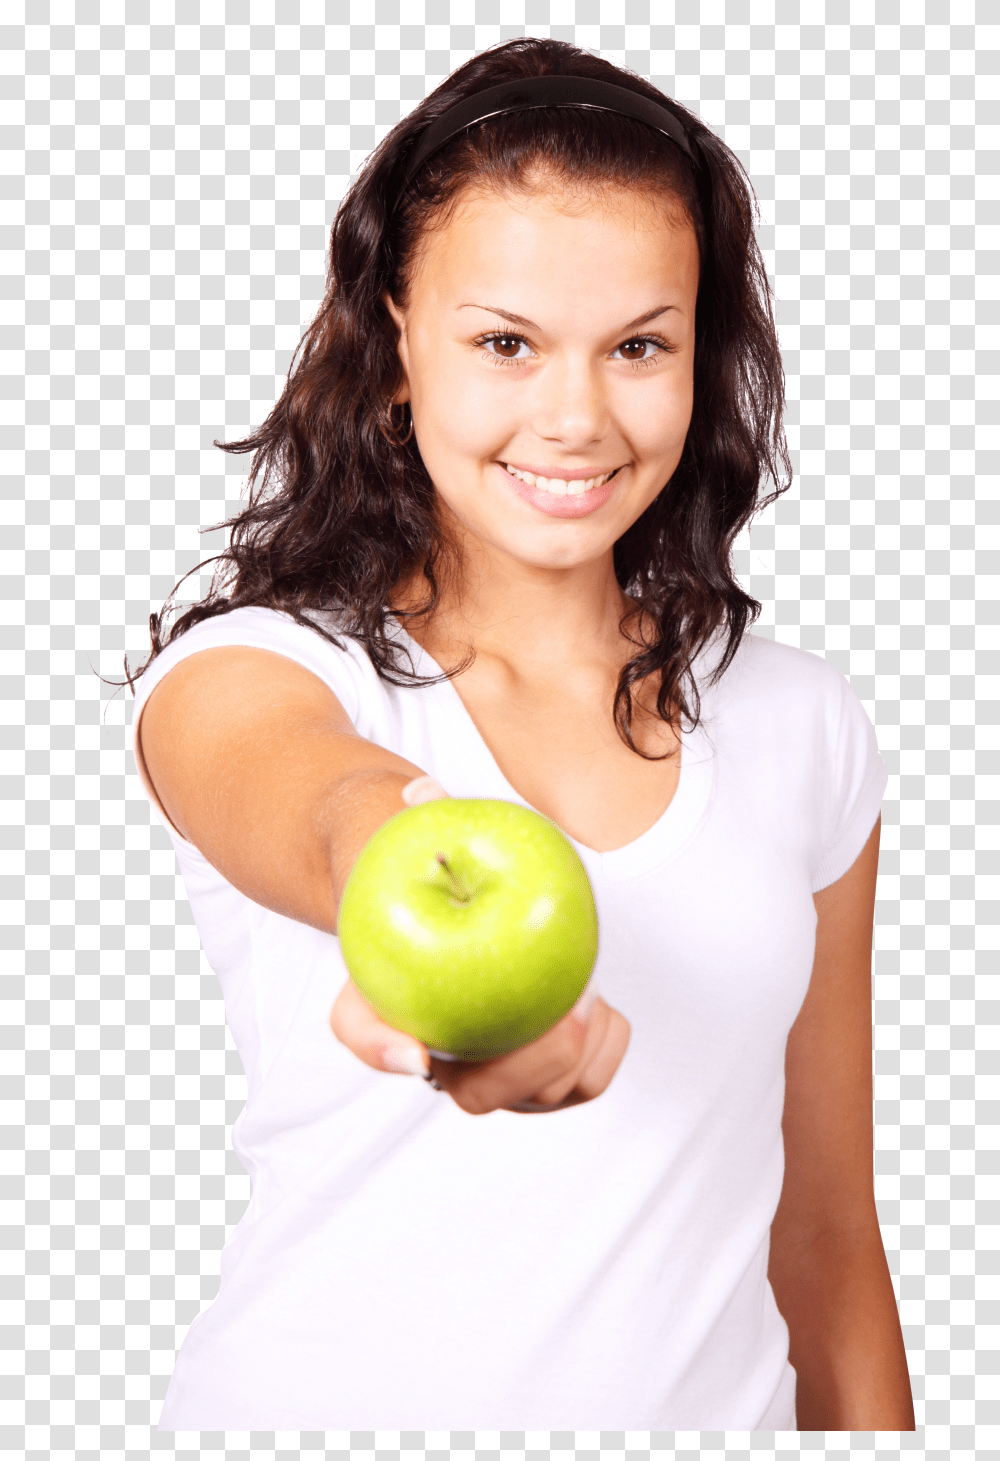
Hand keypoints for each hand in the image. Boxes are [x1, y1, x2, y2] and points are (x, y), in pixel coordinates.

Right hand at [328, 772, 630, 1113]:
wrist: (472, 912)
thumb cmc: (443, 877)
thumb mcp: (425, 842)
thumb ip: (424, 815)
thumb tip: (421, 790)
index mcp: (383, 1006)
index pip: (365, 1037)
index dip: (382, 1052)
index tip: (416, 1053)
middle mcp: (437, 1057)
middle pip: (474, 1094)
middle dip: (527, 1067)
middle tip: (569, 1014)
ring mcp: (495, 1074)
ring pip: (538, 1098)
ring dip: (574, 1055)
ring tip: (588, 993)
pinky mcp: (546, 1076)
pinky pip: (584, 1083)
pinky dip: (603, 1051)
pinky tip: (603, 1008)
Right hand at [329, 974, 630, 1115]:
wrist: (434, 929)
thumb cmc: (395, 967)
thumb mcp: (356, 998)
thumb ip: (365, 1035)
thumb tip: (416, 1063)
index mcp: (446, 1079)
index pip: (482, 1094)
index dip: (515, 1067)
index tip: (497, 1028)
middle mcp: (493, 1085)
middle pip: (542, 1093)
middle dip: (564, 1046)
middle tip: (576, 989)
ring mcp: (535, 1078)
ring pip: (579, 1082)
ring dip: (589, 1034)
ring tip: (580, 983)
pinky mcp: (573, 1063)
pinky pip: (605, 1061)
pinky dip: (608, 1031)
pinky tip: (588, 994)